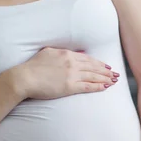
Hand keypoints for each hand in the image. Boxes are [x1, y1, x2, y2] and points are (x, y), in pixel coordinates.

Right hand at [1, 47, 118, 99]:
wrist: (24, 78)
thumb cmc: (33, 66)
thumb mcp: (48, 53)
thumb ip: (62, 52)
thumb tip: (75, 54)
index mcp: (67, 54)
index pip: (88, 59)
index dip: (99, 63)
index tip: (106, 66)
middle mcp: (72, 63)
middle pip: (94, 67)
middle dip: (106, 71)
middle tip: (116, 74)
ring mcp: (71, 75)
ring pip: (93, 76)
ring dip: (105, 78)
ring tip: (114, 81)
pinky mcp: (69, 86)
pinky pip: (88, 86)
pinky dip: (98, 86)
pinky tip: (105, 87)